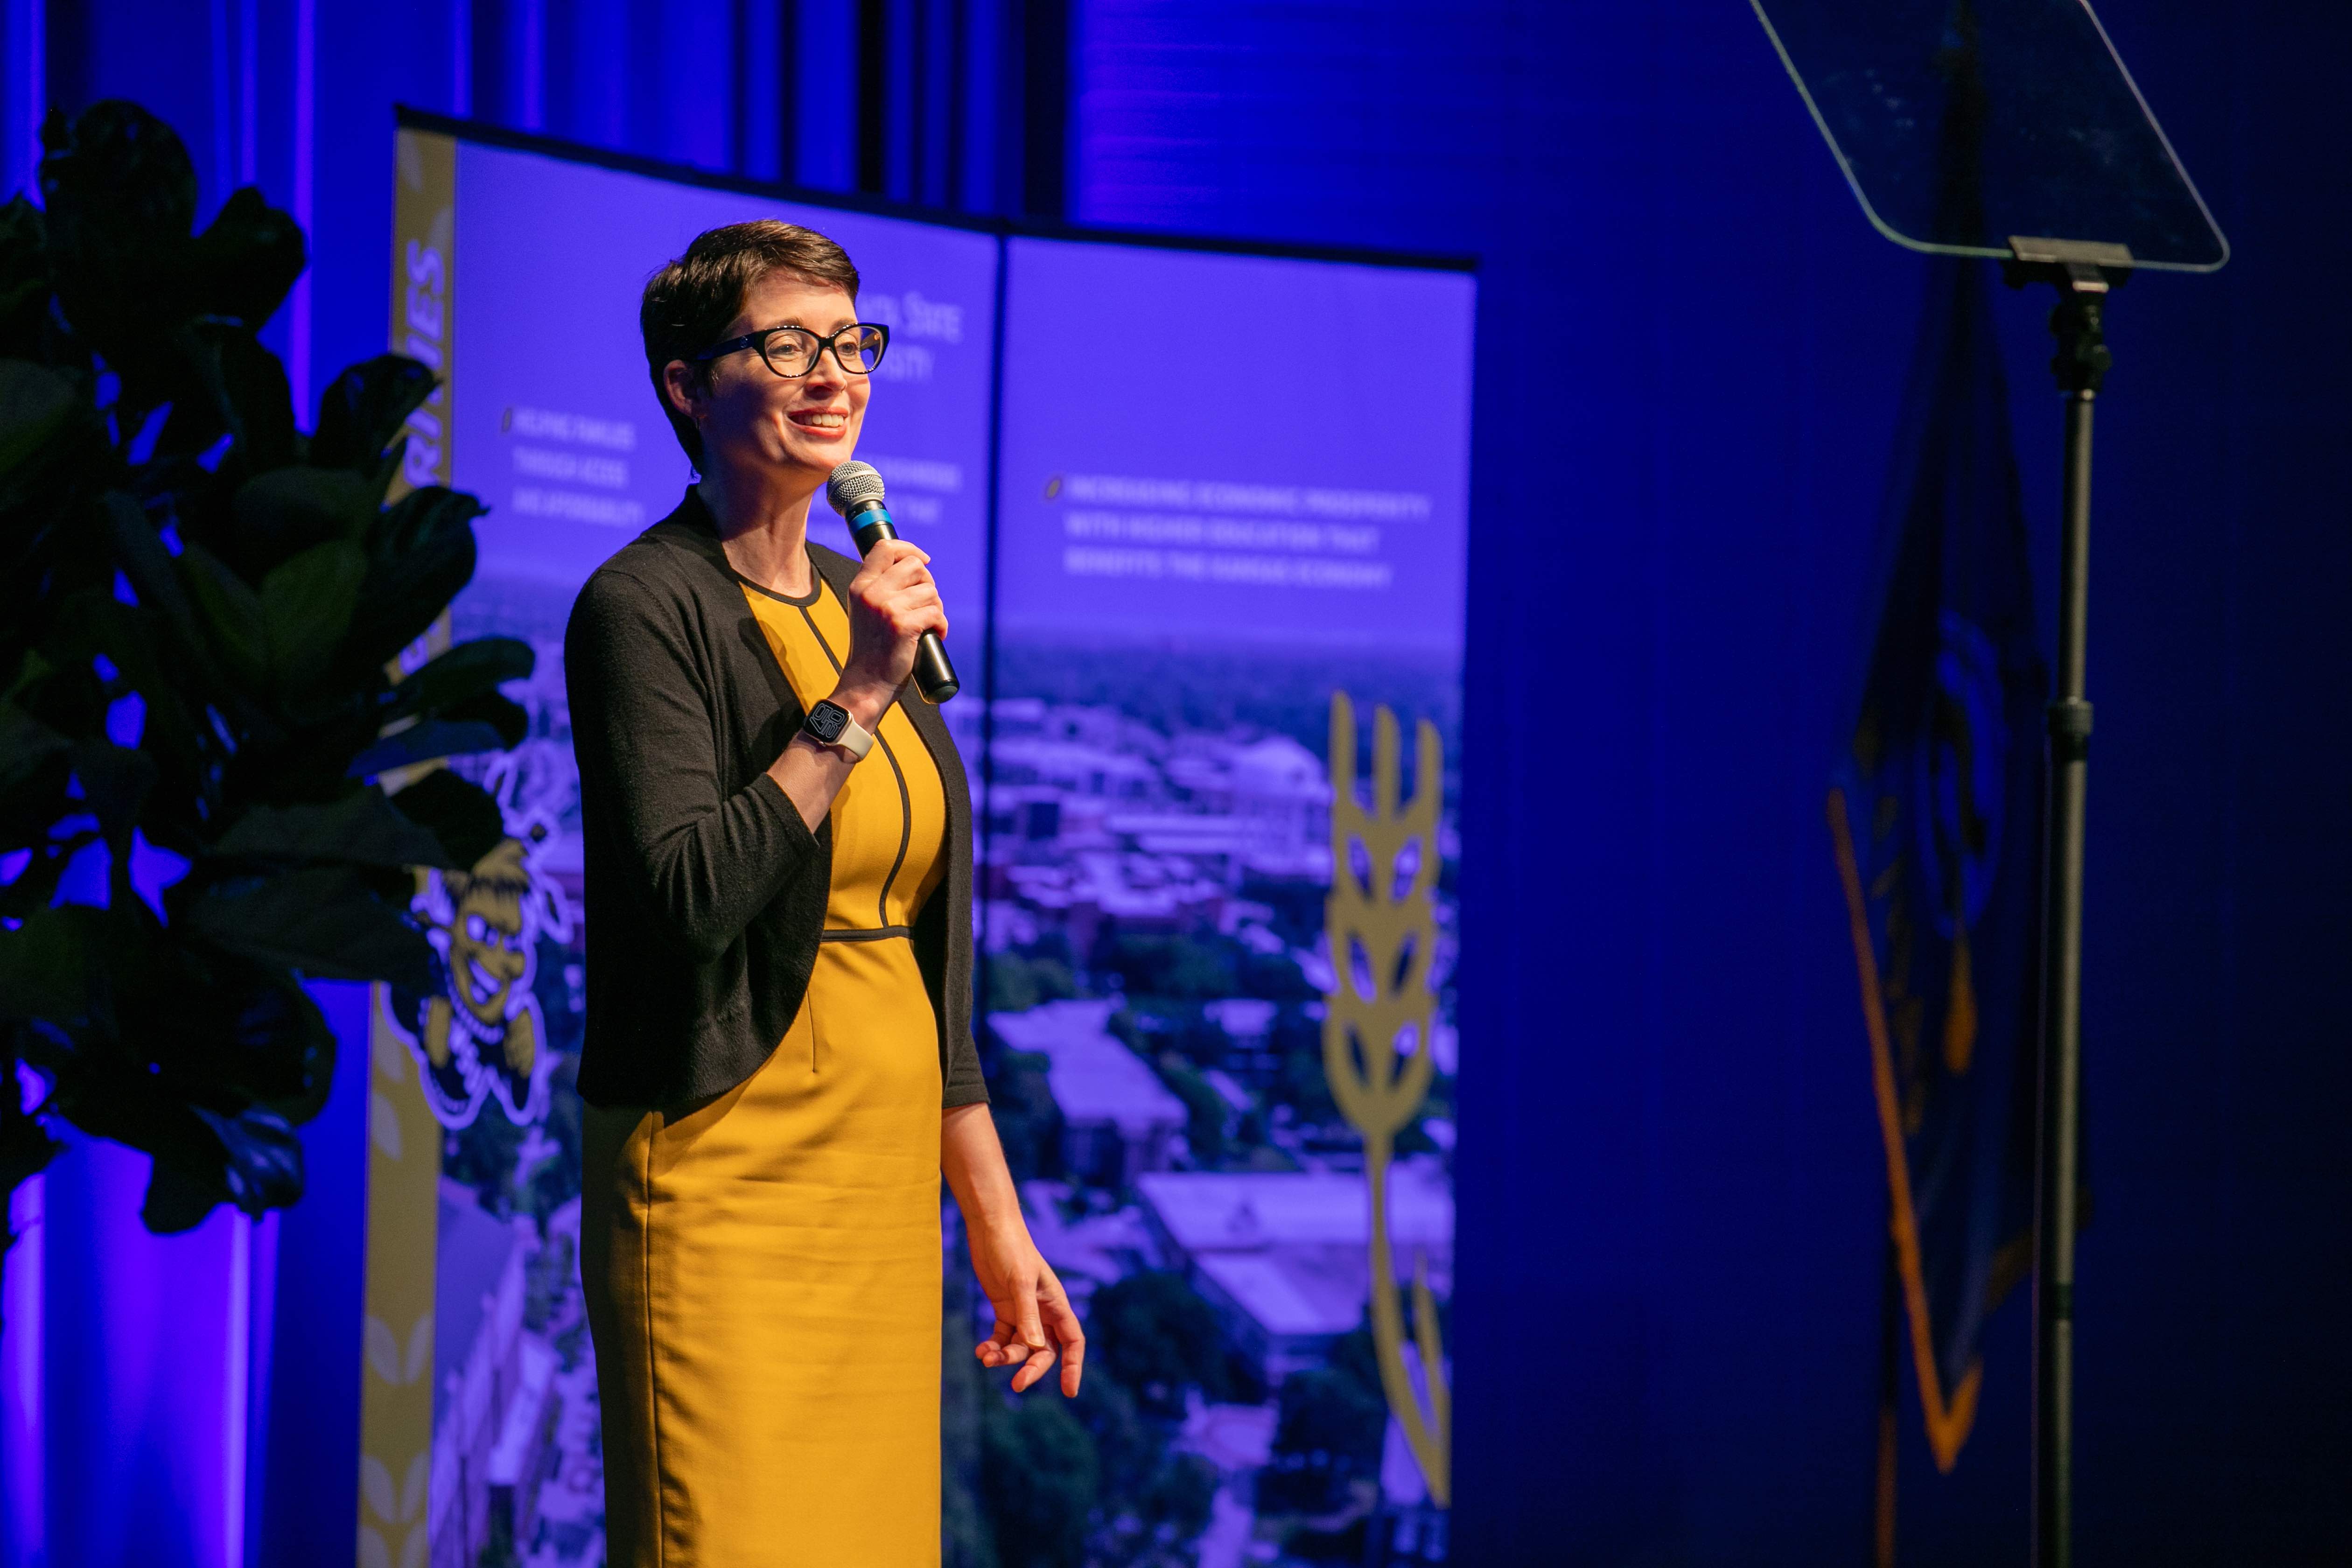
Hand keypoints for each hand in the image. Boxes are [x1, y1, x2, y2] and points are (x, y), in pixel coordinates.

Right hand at [837, 537, 945, 724]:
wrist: (866, 684)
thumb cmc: (873, 650)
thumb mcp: (866, 611)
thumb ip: (881, 588)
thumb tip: (916, 567)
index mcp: (860, 586)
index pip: (885, 548)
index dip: (910, 549)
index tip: (924, 561)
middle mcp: (871, 593)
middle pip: (915, 566)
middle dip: (928, 584)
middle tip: (925, 605)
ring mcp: (887, 608)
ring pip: (930, 591)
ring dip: (935, 608)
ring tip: (926, 625)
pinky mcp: (903, 625)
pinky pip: (936, 612)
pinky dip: (941, 625)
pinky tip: (934, 635)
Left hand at [969, 1221, 1084, 1396]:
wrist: (990, 1228)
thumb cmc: (1011, 1249)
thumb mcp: (1019, 1281)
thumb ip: (1027, 1315)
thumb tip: (1036, 1348)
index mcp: (1056, 1304)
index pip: (1073, 1341)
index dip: (1073, 1366)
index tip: (1070, 1391)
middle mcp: (1043, 1311)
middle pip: (1044, 1351)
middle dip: (1032, 1368)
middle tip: (1017, 1384)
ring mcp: (1023, 1312)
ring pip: (1020, 1347)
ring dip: (1005, 1357)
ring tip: (986, 1357)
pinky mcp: (1004, 1309)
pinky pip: (1002, 1338)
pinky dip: (993, 1347)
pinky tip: (981, 1351)